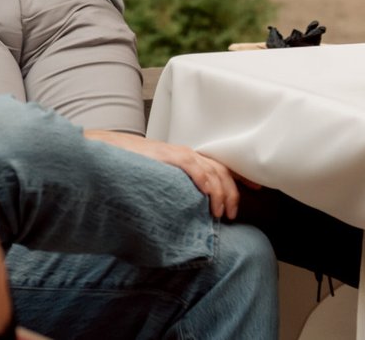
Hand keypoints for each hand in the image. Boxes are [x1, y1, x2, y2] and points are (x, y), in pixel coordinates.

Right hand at [85, 130, 258, 219]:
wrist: (107, 152)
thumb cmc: (131, 168)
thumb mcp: (159, 180)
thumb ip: (174, 189)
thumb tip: (185, 209)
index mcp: (187, 159)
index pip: (220, 166)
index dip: (240, 177)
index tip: (257, 189)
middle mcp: (187, 154)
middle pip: (221, 171)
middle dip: (233, 192)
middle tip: (233, 213)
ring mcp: (177, 154)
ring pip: (211, 171)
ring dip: (220, 193)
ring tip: (221, 213)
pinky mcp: (166, 156)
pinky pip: (192, 167)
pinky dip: (204, 180)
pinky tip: (209, 194)